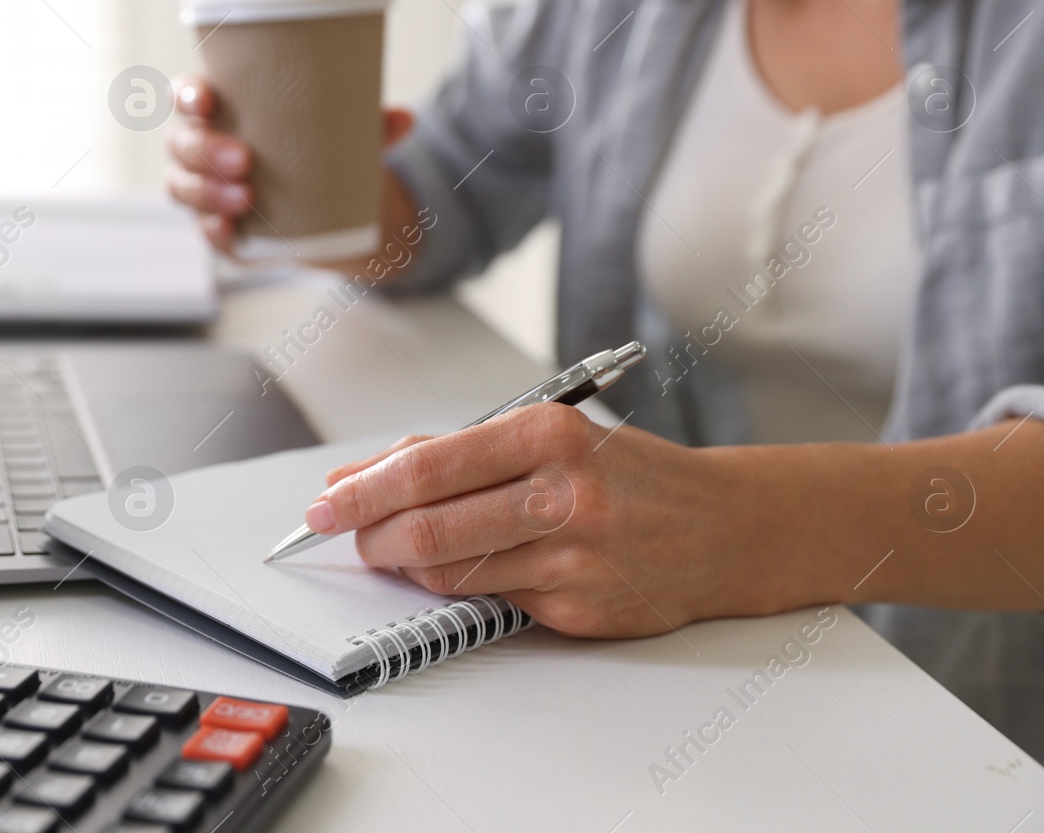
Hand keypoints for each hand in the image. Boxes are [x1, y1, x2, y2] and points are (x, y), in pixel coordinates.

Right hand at [165, 75, 413, 253]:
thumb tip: (406, 118)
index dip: (186, 95)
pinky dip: (213, 230)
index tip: (205, 99)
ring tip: (244, 198)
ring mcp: (205, 191)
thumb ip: (370, 125)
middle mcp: (202, 149)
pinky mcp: (220, 229)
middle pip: (182, 145)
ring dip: (207, 193)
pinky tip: (228, 228)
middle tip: (243, 159)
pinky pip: (205, 231)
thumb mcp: (344, 133)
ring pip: (183, 188)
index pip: (187, 96)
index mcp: (221, 111)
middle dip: (205, 151)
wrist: (328, 206)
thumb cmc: (317, 150)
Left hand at [308, 406, 775, 637]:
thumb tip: (363, 473)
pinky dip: (457, 586)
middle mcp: (563, 494)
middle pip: (428, 526)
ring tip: (393, 547)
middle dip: (368, 532)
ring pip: (448, 572)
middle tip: (342, 530)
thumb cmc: (624, 473)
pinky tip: (457, 568)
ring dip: (402, 563)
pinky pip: (488, 600)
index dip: (362, 488)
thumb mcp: (546, 435)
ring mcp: (572, 558)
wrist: (722, 528)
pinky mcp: (577, 610)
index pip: (428, 466)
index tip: (322, 500)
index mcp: (549, 434)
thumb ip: (458, 452)